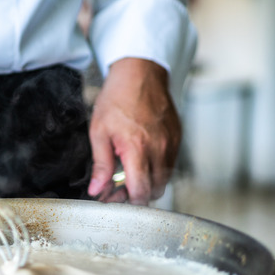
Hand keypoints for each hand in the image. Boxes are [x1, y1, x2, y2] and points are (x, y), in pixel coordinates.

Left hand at [87, 58, 181, 205]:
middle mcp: (159, 148)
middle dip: (136, 194)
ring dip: (148, 183)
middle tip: (119, 186)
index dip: (126, 201)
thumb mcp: (99, 132)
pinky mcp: (177, 138)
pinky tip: (142, 159)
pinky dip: (157, 169)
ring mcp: (171, 144)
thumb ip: (100, 165)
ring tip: (129, 172)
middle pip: (154, 191)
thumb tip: (97, 190)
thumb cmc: (117, 98)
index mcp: (137, 148)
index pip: (140, 191)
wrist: (140, 73)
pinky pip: (170, 165)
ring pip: (164, 180)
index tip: (113, 197)